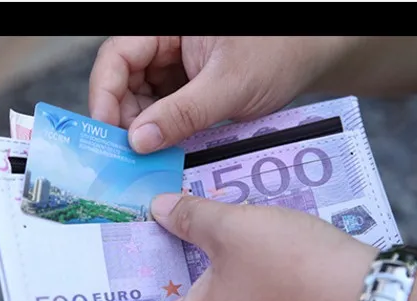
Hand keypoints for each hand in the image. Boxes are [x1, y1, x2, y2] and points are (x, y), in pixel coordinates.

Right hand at [88, 36, 353, 152]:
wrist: (311, 55)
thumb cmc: (279, 52)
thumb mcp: (228, 86)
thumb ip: (182, 114)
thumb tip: (138, 142)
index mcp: (168, 27)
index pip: (118, 56)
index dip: (104, 93)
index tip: (107, 133)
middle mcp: (166, 43)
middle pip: (124, 79)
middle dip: (123, 118)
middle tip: (127, 156)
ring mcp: (175, 65)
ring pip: (140, 97)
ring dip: (141, 128)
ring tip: (148, 157)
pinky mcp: (187, 85)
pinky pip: (162, 107)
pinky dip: (161, 130)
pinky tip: (164, 149)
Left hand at [99, 195, 377, 300]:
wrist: (368, 295)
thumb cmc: (293, 267)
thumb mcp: (231, 228)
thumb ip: (187, 216)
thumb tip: (159, 210)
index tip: (101, 278)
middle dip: (143, 278)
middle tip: (135, 238)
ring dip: (179, 271)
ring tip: (173, 230)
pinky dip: (210, 276)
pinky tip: (217, 241)